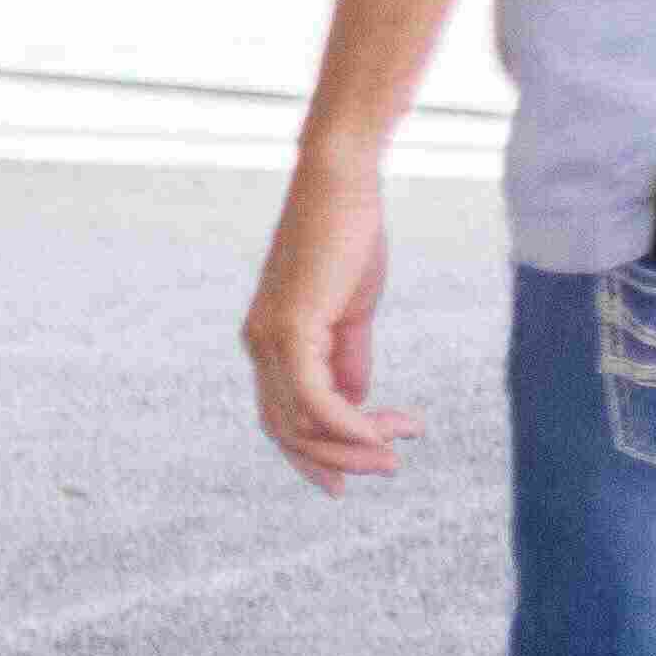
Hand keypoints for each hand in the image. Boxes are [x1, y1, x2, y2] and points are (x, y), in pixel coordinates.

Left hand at [245, 144, 406, 485]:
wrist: (342, 186)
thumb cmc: (347, 239)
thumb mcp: (350, 313)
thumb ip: (348, 359)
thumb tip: (357, 403)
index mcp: (268, 343)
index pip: (282, 418)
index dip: (318, 453)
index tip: (362, 469)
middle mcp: (258, 346)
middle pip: (287, 431)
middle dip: (340, 459)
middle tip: (392, 465)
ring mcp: (269, 338)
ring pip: (299, 423)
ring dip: (352, 446)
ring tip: (397, 448)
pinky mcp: (289, 327)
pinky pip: (315, 398)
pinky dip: (350, 424)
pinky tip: (381, 432)